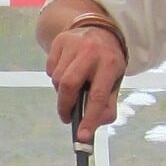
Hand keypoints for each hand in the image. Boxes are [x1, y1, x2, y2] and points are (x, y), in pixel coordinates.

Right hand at [45, 24, 125, 143]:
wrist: (98, 29)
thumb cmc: (107, 61)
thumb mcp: (115, 81)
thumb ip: (107, 105)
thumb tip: (93, 125)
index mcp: (110, 63)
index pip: (98, 96)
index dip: (89, 118)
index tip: (82, 136)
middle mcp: (91, 52)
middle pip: (69, 85)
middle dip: (65, 106)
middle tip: (67, 117)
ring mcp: (73, 44)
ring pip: (57, 79)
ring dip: (62, 92)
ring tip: (71, 89)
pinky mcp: (60, 42)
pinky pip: (50, 69)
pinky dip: (55, 77)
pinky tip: (66, 73)